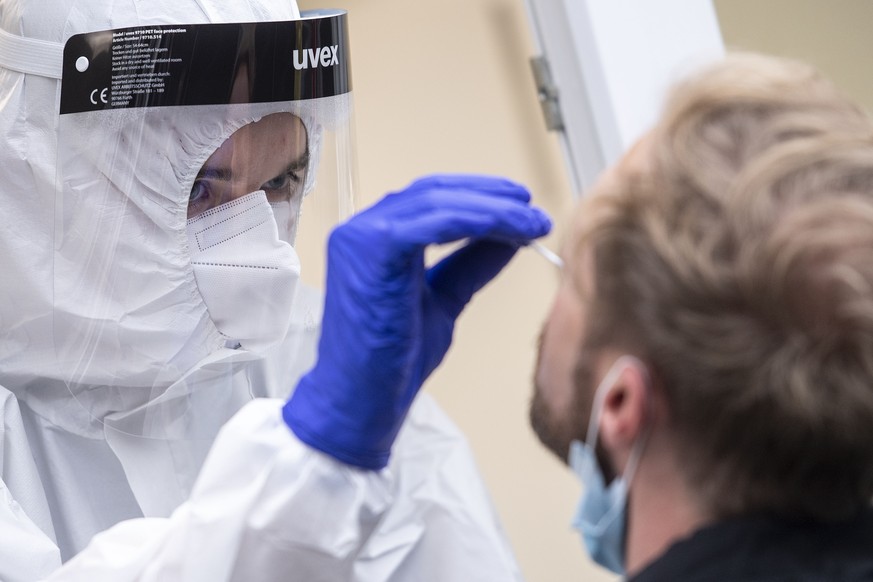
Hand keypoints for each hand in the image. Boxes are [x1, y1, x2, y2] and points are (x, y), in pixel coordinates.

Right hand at [283, 174, 551, 468]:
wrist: (363, 399)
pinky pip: (434, 222)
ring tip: (532, 223)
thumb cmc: (393, 359)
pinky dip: (477, 221)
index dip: (480, 197)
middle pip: (435, 192)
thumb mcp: (444, 300)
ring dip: (494, 208)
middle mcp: (362, 228)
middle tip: (535, 213)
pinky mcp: (373, 248)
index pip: (431, 199)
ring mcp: (362, 235)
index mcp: (375, 238)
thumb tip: (509, 239)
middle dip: (493, 197)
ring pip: (438, 202)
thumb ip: (470, 265)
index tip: (523, 209)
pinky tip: (508, 229)